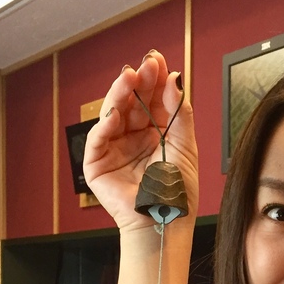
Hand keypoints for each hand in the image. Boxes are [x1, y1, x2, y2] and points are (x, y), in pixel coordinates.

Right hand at [83, 50, 198, 231]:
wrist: (166, 222)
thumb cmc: (178, 192)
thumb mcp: (185, 147)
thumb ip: (180, 113)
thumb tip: (175, 79)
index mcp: (155, 133)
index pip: (152, 100)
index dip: (154, 81)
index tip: (158, 61)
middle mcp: (133, 138)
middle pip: (132, 103)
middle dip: (138, 82)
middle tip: (146, 65)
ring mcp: (114, 149)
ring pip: (113, 114)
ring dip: (120, 94)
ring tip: (129, 78)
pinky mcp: (97, 164)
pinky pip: (98, 139)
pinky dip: (105, 124)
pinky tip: (116, 112)